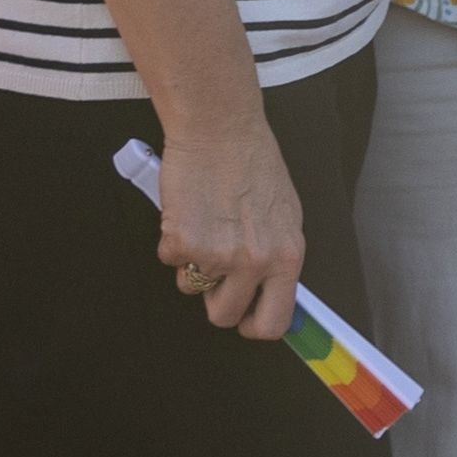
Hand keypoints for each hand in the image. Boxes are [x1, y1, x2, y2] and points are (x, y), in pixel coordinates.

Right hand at [152, 116, 308, 338]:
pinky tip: (187, 212)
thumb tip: (270, 290)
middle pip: (224, 315)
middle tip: (215, 270)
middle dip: (215, 298)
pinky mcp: (182, 243)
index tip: (245, 318)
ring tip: (204, 226)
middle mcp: (254, 262)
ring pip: (191, 288)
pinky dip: (172, 241)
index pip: (275, 321)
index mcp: (287, 256)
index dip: (254, 326)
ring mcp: (217, 256)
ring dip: (192, 265)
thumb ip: (276, 256)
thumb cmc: (253, 163)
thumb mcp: (284, 216)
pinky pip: (169, 261)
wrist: (220, 130)